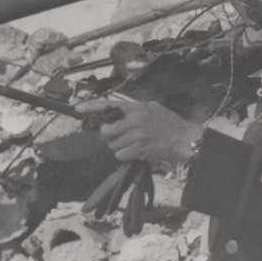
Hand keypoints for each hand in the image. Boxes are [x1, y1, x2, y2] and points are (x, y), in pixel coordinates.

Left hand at [76, 97, 197, 163]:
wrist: (183, 139)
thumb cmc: (170, 124)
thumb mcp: (152, 108)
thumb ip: (134, 109)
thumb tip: (116, 112)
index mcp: (135, 108)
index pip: (107, 105)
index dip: (91, 107)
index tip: (78, 110)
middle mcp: (133, 120)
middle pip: (106, 130)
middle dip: (109, 136)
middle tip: (119, 136)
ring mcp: (135, 135)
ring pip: (112, 144)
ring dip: (119, 146)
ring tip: (133, 144)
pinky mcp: (138, 149)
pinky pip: (119, 154)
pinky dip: (124, 155)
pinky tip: (135, 152)